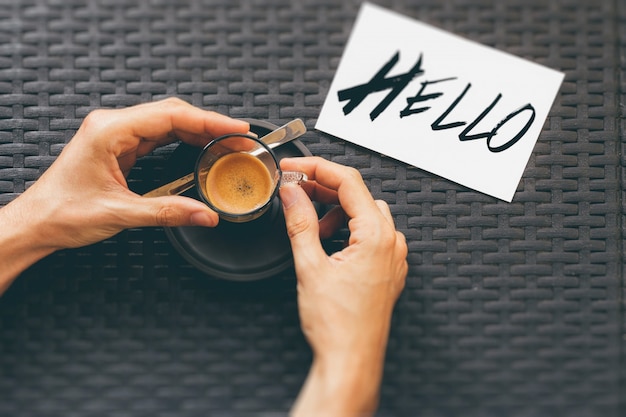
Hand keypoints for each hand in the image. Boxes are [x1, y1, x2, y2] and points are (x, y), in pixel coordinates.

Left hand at [0, 98, 248, 288]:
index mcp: (110, 131)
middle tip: (240, 139)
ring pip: (167, 123)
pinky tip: (201, 147)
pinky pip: (158, 136)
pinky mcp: (119, 146)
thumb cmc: (63, 213)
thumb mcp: (120, 214)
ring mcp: (116, 134)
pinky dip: (183, 140)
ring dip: (199, 132)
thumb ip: (167, 213)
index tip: (236, 128)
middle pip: (173, 114)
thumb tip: (205, 215)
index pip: (171, 116)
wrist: (38, 222)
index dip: (209, 121)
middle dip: (210, 125)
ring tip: (228, 143)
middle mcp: (113, 126)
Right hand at [280, 157, 407, 416]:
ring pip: (365, 214)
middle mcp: (391, 242)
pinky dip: (348, 230)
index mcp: (376, 236)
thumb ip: (300, 222)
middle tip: (294, 192)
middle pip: (358, 196)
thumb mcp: (310, 266)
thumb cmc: (336, 324)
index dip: (317, 168)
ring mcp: (393, 257)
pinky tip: (328, 243)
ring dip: (336, 211)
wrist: (351, 360)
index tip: (293, 167)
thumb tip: (292, 192)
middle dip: (324, 190)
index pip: (348, 182)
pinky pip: (371, 235)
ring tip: (311, 226)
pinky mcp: (388, 269)